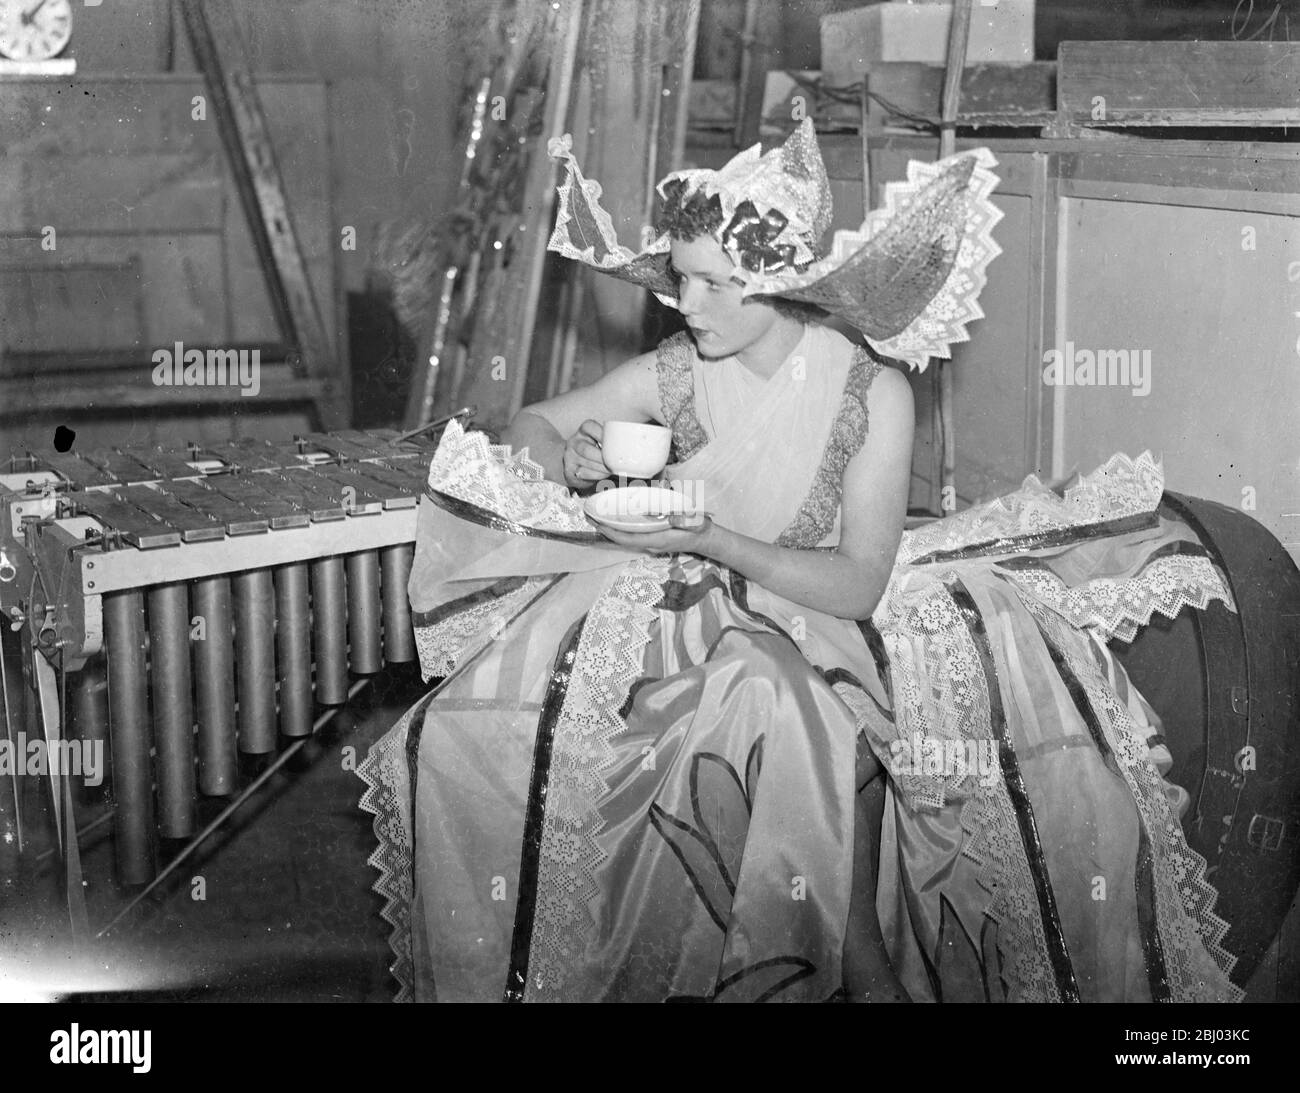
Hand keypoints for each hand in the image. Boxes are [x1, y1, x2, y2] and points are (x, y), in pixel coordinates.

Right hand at [563, 419, 610, 488]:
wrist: (573, 464)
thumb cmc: (594, 451)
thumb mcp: (600, 442)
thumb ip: (611, 442)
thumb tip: (633, 446)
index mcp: (583, 431)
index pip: (590, 427)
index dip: (601, 434)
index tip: (613, 442)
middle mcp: (574, 442)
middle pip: (586, 449)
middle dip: (603, 457)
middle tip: (615, 462)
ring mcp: (569, 457)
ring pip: (586, 462)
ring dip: (603, 468)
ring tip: (613, 469)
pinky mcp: (569, 471)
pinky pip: (584, 474)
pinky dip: (597, 476)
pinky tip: (604, 475)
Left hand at [595, 513, 714, 555]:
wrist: (704, 538)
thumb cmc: (699, 529)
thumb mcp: (696, 523)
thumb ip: (685, 521)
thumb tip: (671, 518)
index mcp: (657, 539)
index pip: (628, 538)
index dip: (612, 532)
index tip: (598, 523)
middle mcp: (650, 543)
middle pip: (621, 539)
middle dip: (605, 530)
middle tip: (588, 516)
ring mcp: (650, 542)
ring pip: (624, 538)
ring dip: (610, 529)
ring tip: (595, 517)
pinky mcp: (652, 538)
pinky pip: (631, 535)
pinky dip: (619, 528)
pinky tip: (613, 519)